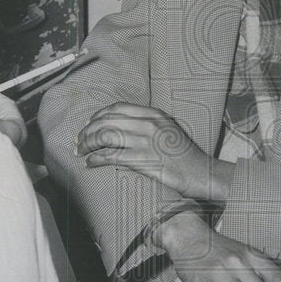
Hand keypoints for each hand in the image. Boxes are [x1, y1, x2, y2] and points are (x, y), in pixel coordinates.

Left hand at [77, 103, 232, 202]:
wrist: (201, 173)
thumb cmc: (185, 156)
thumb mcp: (168, 130)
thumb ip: (147, 125)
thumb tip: (121, 128)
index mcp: (153, 114)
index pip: (116, 108)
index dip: (97, 116)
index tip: (88, 126)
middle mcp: (148, 124)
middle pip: (106, 121)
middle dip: (87, 131)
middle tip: (79, 142)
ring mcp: (145, 141)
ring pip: (105, 136)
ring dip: (87, 144)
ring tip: (81, 152)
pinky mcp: (143, 160)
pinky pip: (111, 156)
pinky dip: (96, 159)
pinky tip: (91, 163)